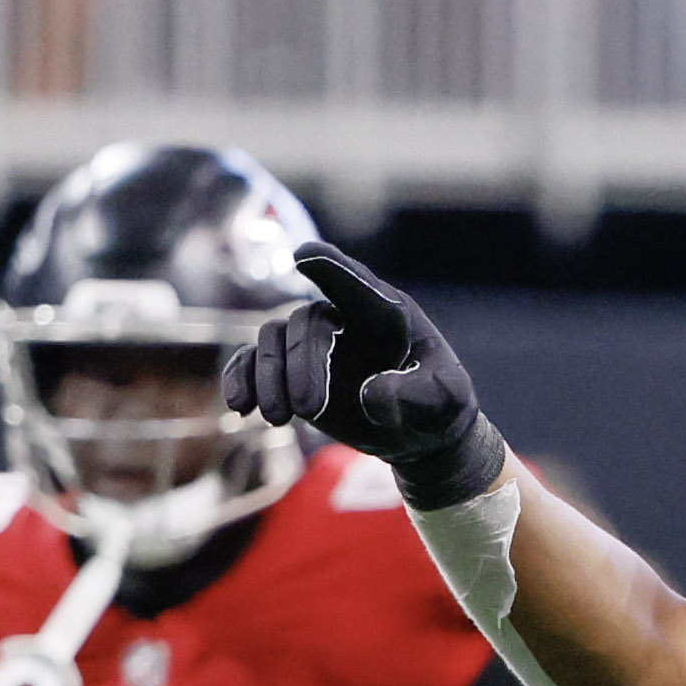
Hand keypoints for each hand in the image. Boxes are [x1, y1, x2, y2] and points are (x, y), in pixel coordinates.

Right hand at [239, 239, 507, 512]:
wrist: (417, 430)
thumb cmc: (438, 405)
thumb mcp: (444, 401)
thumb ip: (416, 395)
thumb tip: (369, 395)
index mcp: (386, 314)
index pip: (356, 284)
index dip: (330, 267)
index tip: (304, 255)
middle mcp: (343, 318)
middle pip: (307, 324)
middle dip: (302, 364)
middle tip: (310, 409)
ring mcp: (311, 342)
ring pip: (273, 339)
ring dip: (269, 377)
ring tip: (278, 418)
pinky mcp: (289, 370)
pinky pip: (252, 363)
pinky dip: (241, 380)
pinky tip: (240, 408)